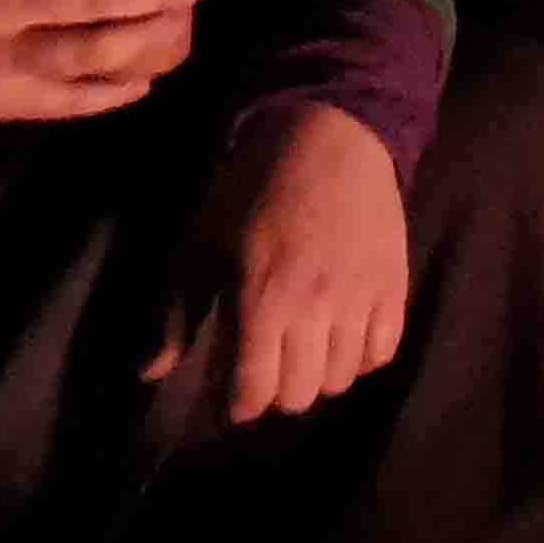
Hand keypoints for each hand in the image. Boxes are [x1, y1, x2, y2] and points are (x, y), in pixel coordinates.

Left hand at [145, 101, 409, 423]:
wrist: (330, 136)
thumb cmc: (254, 189)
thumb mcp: (203, 244)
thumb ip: (178, 315)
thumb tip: (150, 374)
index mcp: (262, 299)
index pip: (254, 390)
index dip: (236, 407)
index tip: (228, 399)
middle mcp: (315, 308)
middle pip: (299, 395)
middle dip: (274, 393)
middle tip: (263, 372)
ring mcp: (361, 299)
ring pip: (341, 379)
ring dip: (316, 376)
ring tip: (301, 353)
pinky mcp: (394, 287)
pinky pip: (381, 353)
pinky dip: (358, 358)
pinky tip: (339, 338)